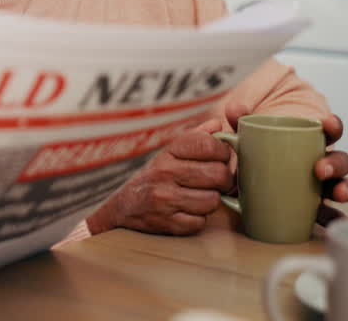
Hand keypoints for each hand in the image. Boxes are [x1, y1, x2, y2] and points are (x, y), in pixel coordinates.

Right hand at [85, 117, 233, 235]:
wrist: (123, 208)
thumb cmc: (155, 177)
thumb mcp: (170, 153)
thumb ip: (196, 137)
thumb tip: (218, 124)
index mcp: (169, 151)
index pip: (209, 145)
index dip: (224, 153)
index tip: (221, 159)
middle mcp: (164, 172)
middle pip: (219, 174)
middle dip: (224, 181)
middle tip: (216, 183)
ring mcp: (164, 198)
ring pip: (213, 200)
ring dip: (210, 202)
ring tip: (199, 198)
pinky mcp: (166, 223)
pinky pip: (200, 222)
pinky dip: (198, 220)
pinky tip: (187, 213)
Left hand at [223, 103, 347, 226]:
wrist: (247, 184)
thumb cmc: (256, 155)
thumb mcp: (246, 138)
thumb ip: (239, 122)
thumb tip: (234, 109)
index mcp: (309, 143)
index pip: (328, 131)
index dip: (333, 126)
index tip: (327, 123)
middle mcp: (320, 164)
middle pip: (339, 161)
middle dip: (336, 163)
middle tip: (320, 169)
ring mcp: (320, 187)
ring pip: (340, 186)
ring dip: (345, 189)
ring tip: (339, 194)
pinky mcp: (313, 208)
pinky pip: (329, 214)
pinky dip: (336, 218)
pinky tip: (337, 222)